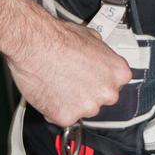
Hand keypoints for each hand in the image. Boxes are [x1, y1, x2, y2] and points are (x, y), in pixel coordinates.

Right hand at [8, 17, 131, 125]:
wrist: (35, 46)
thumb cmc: (59, 39)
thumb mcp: (91, 37)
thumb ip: (101, 54)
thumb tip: (99, 56)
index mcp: (119, 73)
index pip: (117, 83)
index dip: (101, 79)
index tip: (92, 77)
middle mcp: (108, 93)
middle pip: (102, 99)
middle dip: (89, 92)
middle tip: (73, 79)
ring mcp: (88, 108)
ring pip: (83, 109)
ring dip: (73, 101)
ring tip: (58, 82)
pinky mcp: (67, 118)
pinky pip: (63, 117)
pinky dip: (56, 109)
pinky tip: (49, 92)